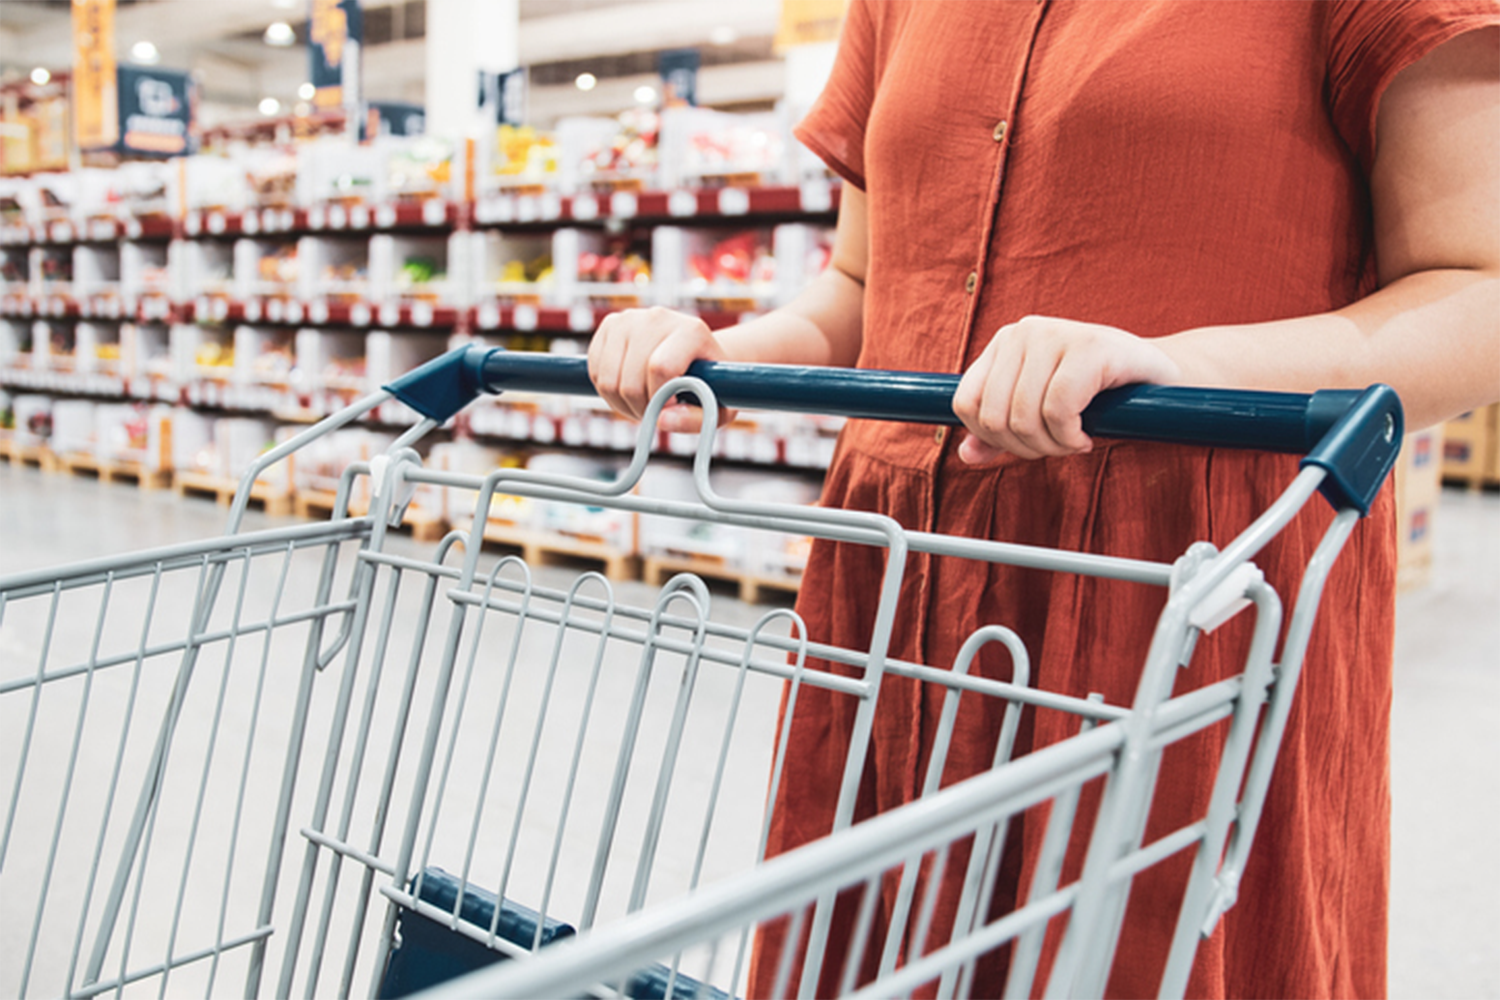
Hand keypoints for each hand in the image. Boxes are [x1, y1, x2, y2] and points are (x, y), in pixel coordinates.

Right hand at [588, 307, 733, 432]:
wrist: (696, 354)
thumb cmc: (710, 385)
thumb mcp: (716, 409)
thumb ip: (693, 420)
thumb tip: (660, 420)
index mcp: (691, 331)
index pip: (660, 368)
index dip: (660, 399)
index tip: (670, 408)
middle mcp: (658, 318)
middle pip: (631, 380)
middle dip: (640, 408)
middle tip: (655, 412)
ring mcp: (630, 319)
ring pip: (607, 379)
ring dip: (621, 404)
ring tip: (643, 403)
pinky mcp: (610, 324)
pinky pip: (595, 372)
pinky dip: (607, 392)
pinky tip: (627, 392)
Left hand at [953, 316, 1182, 461]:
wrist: (1160, 378)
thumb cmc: (1098, 396)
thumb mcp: (1040, 414)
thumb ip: (1001, 434)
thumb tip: (966, 455)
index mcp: (1004, 344)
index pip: (966, 403)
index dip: (993, 439)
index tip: (1030, 444)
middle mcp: (1023, 331)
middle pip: (994, 417)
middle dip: (1027, 447)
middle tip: (1059, 446)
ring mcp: (1055, 333)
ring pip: (1023, 416)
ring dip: (1052, 446)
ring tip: (1075, 440)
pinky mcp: (1089, 346)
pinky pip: (1058, 409)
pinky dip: (1070, 437)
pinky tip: (1086, 436)